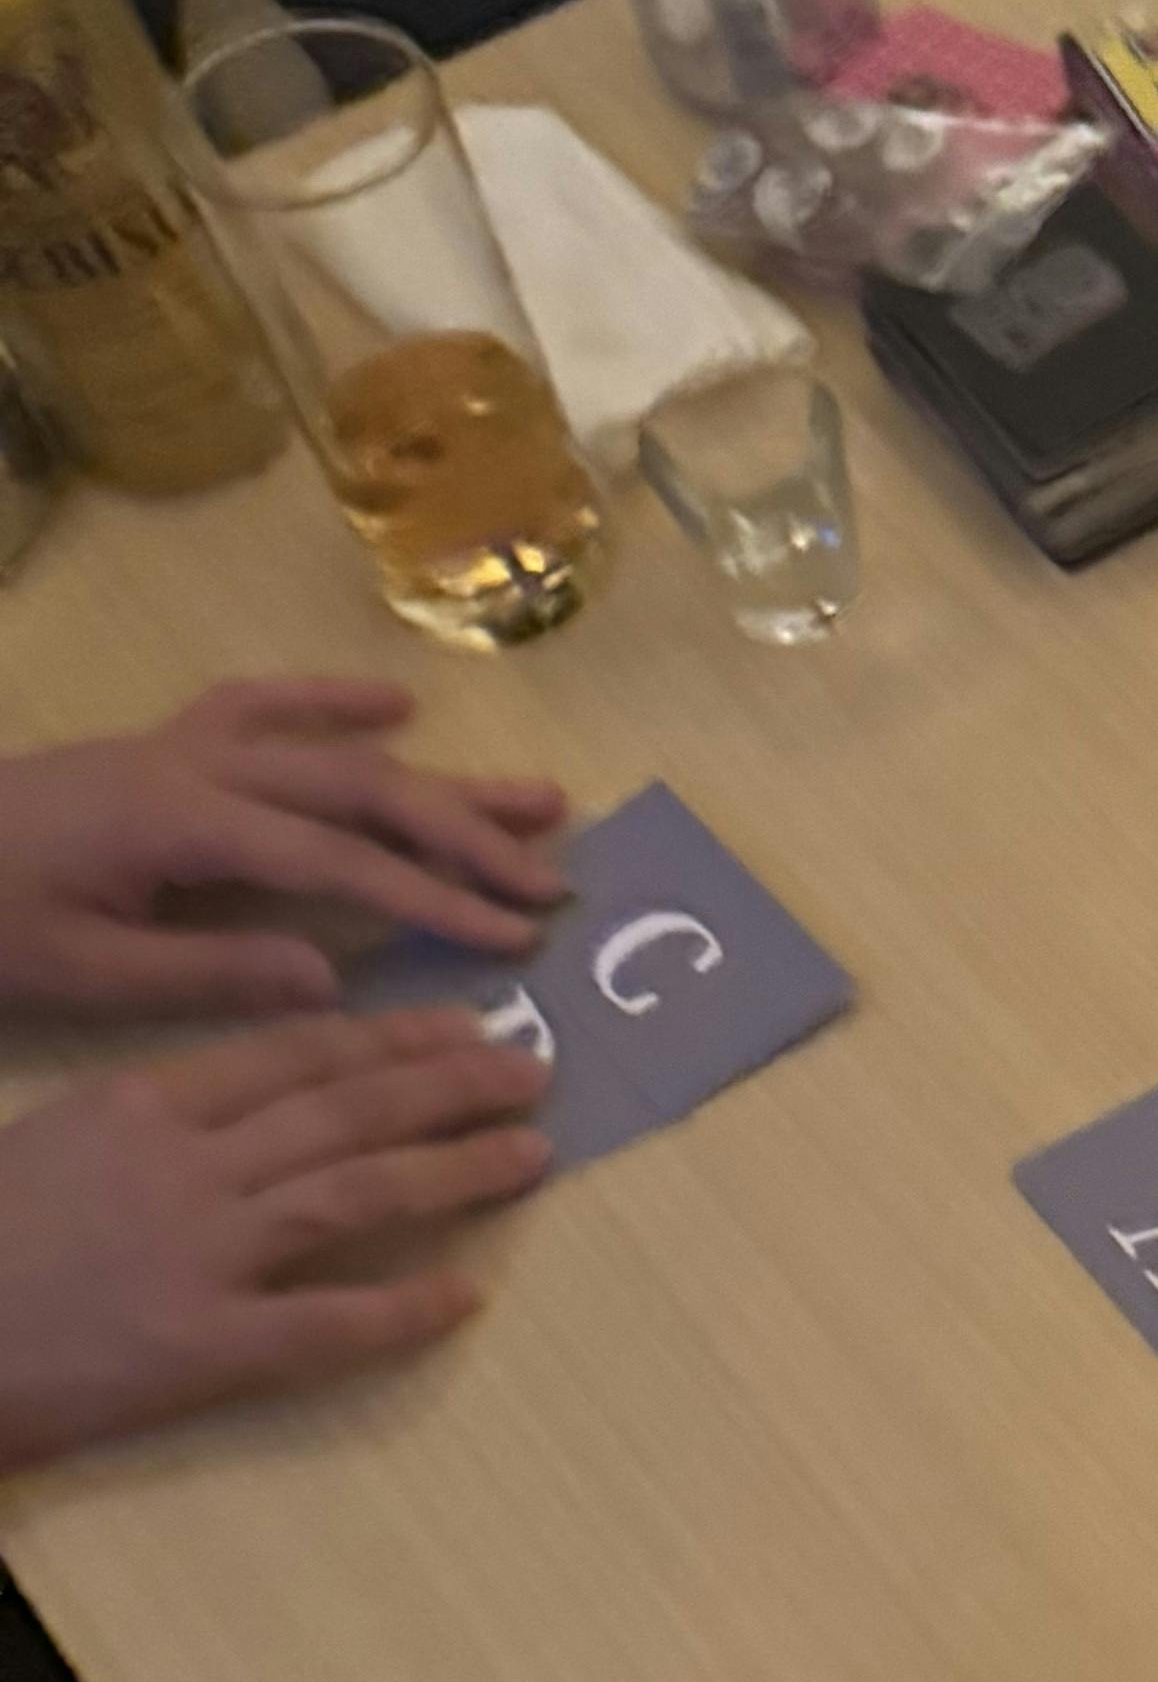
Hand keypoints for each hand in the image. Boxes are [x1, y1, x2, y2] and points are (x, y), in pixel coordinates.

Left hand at [0, 678, 566, 1016]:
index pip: (337, 862)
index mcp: (180, 823)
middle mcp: (198, 767)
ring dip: (439, 776)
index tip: (512, 936)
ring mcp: (183, 746)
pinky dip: (333, 702)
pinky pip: (263, 705)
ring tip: (539, 800)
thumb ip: (207, 974)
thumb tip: (332, 979)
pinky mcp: (164, 746)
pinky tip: (400, 707)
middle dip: (467, 838)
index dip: (433, 898)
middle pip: (360, 792)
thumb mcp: (80, 972)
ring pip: (335, 751)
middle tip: (552, 882)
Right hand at [0, 1015, 549, 1469]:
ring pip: (355, 1193)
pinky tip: (465, 1295)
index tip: (463, 1025)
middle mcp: (182, 1166)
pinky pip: (327, 1324)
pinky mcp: (201, 1347)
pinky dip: (402, 1309)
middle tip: (533, 1069)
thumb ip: (153, 1121)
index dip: (392, 1039)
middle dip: (450, 1085)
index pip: (293, 1054)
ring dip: (455, 1169)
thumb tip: (254, 1105)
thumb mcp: (54, 1143)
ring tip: (532, 1152)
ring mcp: (197, 1255)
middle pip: (344, 1108)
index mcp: (140, 1105)